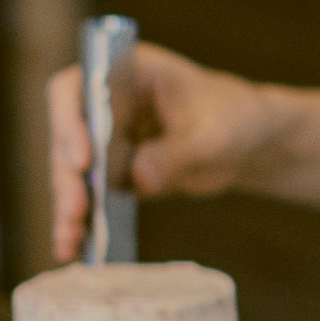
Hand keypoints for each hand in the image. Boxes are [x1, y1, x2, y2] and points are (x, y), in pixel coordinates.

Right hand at [44, 40, 283, 259]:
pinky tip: (76, 248)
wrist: (251, 143)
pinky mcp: (114, 173)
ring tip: (69, 243)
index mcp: (127, 72)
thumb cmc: (236, 119)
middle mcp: (106, 102)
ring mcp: (107, 138)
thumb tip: (136, 179)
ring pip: (71, 173)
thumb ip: (176, 153)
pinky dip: (82, 222)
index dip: (68, 121)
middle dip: (68, 178)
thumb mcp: (213, 135)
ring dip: (68, 207)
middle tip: (76, 212)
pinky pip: (89, 197)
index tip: (83, 160)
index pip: (77, 88)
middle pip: (67, 137)